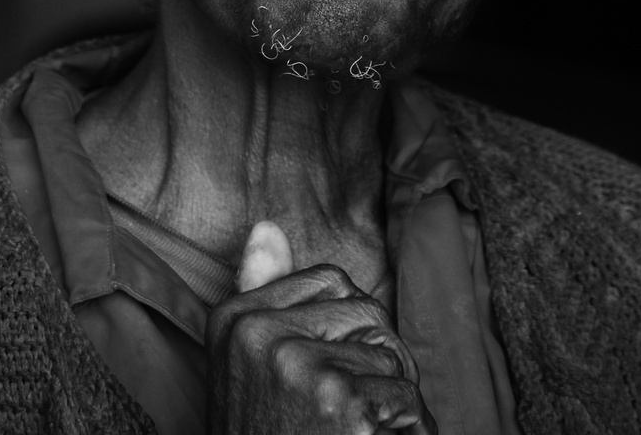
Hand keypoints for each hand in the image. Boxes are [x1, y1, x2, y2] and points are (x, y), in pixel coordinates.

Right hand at [205, 221, 436, 433]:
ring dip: (391, 401)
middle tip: (342, 416)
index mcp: (235, 317)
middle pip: (367, 310)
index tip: (324, 378)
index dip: (348, 330)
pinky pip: (406, 396)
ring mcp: (295, 363)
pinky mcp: (338, 398)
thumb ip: (263, 291)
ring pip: (391, 354)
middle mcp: (257, 332)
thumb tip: (266, 226)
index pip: (332, 280)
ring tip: (352, 434)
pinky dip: (406, 430)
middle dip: (376, 360)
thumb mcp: (250, 366)